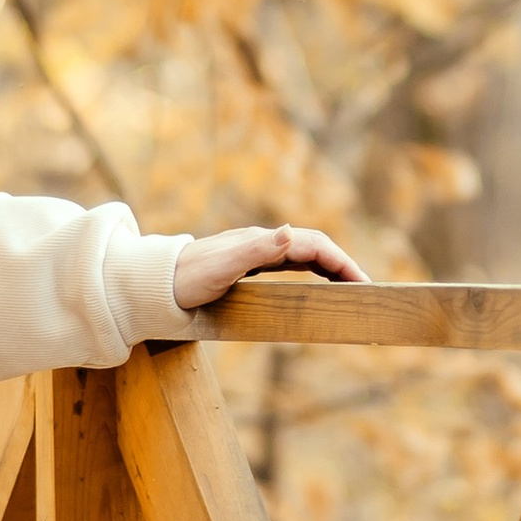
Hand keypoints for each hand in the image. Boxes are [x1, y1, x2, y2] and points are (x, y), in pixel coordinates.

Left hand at [172, 224, 367, 312]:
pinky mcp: (249, 266)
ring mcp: (256, 253)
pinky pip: (291, 266)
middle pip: (314, 247)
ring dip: (330, 267)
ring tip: (350, 288)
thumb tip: (292, 231)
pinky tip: (318, 285)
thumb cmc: (185, 280)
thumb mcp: (221, 268)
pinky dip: (313, 272)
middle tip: (365, 288)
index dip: (341, 261)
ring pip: (304, 255)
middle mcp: (261, 243)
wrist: (155, 284)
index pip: (313, 245)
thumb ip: (256, 250)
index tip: (361, 282)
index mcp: (260, 242)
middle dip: (342, 264)